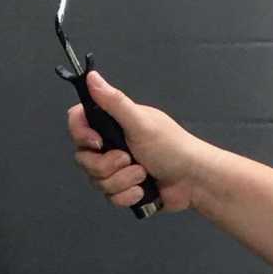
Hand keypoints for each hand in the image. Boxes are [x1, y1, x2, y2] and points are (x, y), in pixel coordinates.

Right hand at [67, 71, 203, 213]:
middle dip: (107, 165)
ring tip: (143, 174)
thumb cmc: (173, 148)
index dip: (81, 134)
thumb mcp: (140, 123)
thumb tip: (92, 76)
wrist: (194, 181)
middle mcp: (113, 144)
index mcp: (114, 123)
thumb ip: (114, 102)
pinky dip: (128, 195)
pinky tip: (144, 189)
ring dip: (122, 180)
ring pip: (97, 180)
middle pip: (84, 158)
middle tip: (130, 159)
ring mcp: (117, 168)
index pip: (78, 122)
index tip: (97, 142)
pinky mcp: (124, 188)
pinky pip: (110, 197)